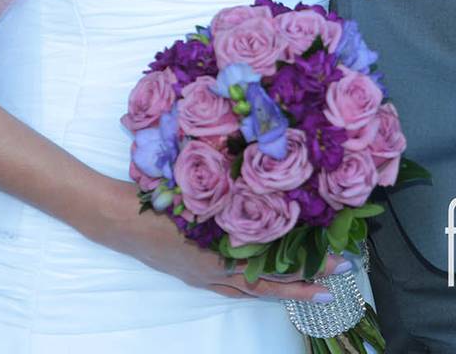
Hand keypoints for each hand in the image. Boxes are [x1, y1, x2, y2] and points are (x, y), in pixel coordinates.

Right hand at [78, 177, 346, 303]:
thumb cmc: (155, 198)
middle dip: (304, 282)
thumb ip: (231, 181)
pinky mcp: (193, 274)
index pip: (274, 263)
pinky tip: (263, 284)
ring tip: (313, 289)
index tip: (338, 259)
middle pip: (268, 282)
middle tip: (338, 280)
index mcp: (220, 251)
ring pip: (251, 289)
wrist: (116, 218)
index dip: (307, 262)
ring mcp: (203, 275)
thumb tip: (268, 166)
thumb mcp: (198, 185)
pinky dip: (252, 287)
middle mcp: (215, 270)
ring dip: (281, 288)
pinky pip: (230, 288)